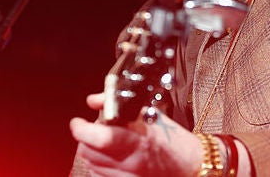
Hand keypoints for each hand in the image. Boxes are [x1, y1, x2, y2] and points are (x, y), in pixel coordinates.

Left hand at [70, 93, 202, 175]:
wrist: (191, 168)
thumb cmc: (175, 142)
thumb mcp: (151, 116)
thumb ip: (120, 105)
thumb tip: (95, 100)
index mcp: (139, 141)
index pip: (100, 137)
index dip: (81, 129)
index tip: (77, 122)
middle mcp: (130, 163)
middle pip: (88, 151)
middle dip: (86, 137)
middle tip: (98, 126)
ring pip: (91, 164)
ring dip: (92, 150)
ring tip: (107, 141)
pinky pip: (98, 176)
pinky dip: (98, 165)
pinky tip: (110, 157)